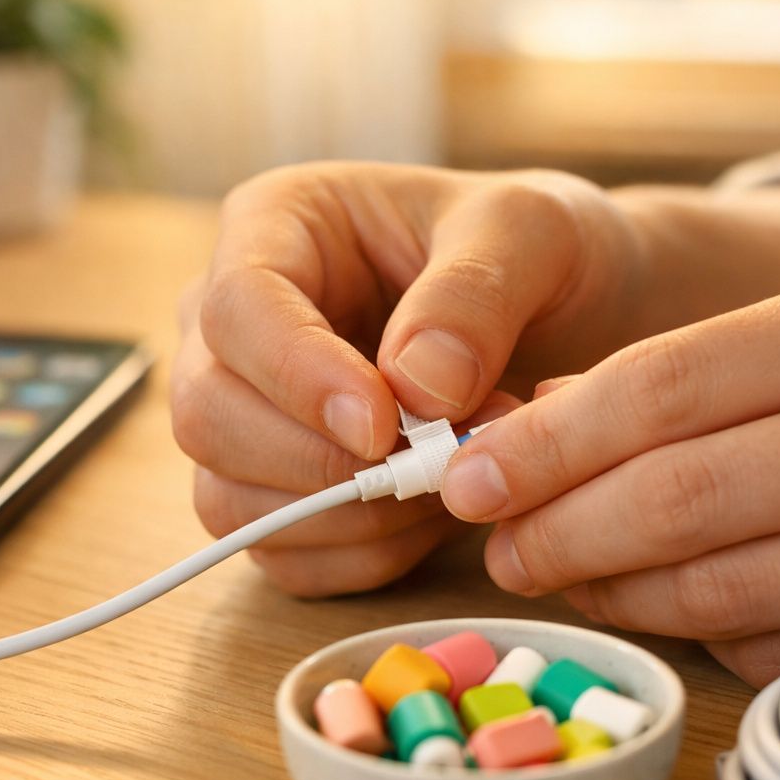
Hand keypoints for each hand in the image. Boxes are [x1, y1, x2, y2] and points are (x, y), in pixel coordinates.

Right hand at [172, 163, 655, 595]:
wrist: (570, 310)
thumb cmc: (533, 250)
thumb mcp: (531, 233)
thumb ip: (475, 296)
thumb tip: (417, 389)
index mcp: (278, 225)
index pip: (237, 307)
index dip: (296, 376)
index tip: (382, 425)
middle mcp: (239, 324)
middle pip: (209, 414)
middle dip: (321, 461)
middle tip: (440, 461)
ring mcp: (248, 413)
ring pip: (229, 498)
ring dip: (348, 516)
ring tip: (453, 479)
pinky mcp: (277, 489)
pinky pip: (282, 554)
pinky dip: (362, 554)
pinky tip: (433, 517)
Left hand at [440, 276, 779, 685]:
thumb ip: (705, 381)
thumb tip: (541, 420)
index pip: (663, 385)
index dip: (546, 441)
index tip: (464, 475)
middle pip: (678, 494)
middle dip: (560, 531)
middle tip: (499, 548)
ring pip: (725, 587)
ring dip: (622, 596)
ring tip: (571, 582)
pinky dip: (717, 640)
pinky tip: (690, 614)